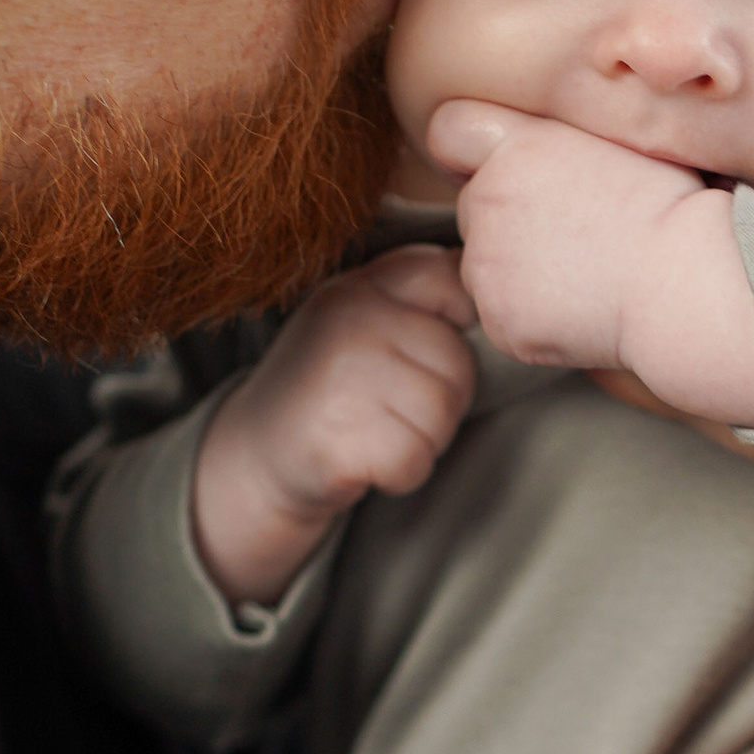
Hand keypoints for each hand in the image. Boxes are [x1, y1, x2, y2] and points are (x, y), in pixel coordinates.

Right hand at [189, 245, 475, 607]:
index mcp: (360, 285)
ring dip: (423, 439)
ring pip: (441, 414)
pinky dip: (402, 472)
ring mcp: (339, 378)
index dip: (460, 321)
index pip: (449, 280)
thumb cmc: (330, 387)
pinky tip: (367, 460)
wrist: (256, 455)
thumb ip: (419, 297)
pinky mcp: (336, 439)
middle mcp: (348, 321)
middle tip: (392, 407)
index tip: (425, 351)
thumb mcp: (362, 320)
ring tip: (376, 430)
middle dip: (442, 398)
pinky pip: (415, 459)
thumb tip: (497, 294)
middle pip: (457, 362)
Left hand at [423, 102, 753, 424]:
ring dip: (518, 271)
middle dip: (508, 218)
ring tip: (586, 271)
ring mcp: (486, 266)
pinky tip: (585, 308)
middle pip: (472, 205)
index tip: (497, 166)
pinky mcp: (499, 321)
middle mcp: (487, 200)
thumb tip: (538, 139)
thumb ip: (556, 138)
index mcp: (515, 146)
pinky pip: (503, 317)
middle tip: (575, 233)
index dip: (470, 148)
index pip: (449, 130)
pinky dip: (535, 318)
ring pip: (484, 265)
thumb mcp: (618, 140)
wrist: (689, 282)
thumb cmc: (676, 208)